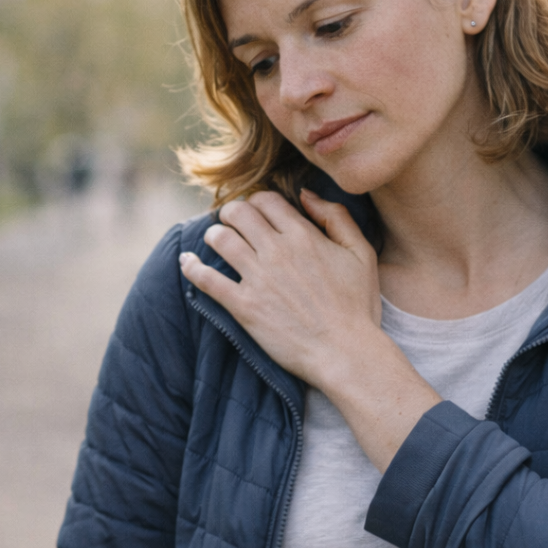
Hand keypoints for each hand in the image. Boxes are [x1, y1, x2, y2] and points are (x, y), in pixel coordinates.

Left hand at [179, 188, 380, 387]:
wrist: (346, 353)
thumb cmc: (357, 306)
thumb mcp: (360, 253)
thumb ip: (336, 217)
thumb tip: (305, 194)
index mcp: (303, 236)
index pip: (265, 200)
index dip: (256, 202)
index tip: (255, 213)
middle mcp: (277, 251)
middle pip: (238, 213)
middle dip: (230, 213)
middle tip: (230, 223)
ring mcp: (258, 278)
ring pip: (219, 239)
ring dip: (213, 235)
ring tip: (215, 240)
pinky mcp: (244, 306)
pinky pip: (206, 280)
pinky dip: (191, 267)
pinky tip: (186, 262)